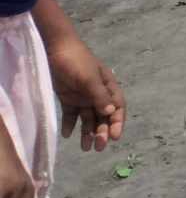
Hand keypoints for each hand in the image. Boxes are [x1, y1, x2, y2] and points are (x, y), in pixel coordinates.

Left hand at [45, 37, 123, 152]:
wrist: (55, 49)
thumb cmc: (77, 62)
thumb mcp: (90, 79)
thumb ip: (100, 96)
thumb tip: (111, 113)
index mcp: (108, 87)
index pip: (117, 108)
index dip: (117, 123)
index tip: (115, 138)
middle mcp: (97, 94)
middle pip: (103, 117)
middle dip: (102, 132)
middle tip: (98, 147)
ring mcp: (82, 97)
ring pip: (88, 118)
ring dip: (87, 132)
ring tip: (84, 148)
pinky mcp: (68, 98)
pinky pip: (71, 115)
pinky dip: (70, 125)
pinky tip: (67, 135)